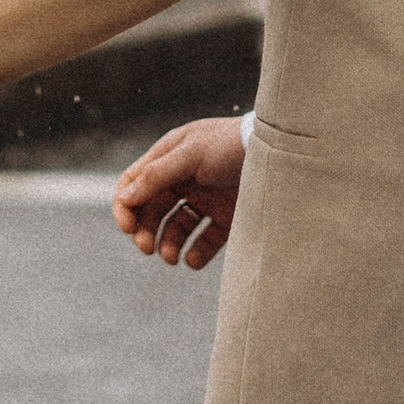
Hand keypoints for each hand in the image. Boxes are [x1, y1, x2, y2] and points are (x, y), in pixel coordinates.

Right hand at [113, 116, 246, 271]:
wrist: (278, 153)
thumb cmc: (231, 144)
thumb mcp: (191, 153)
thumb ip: (157, 175)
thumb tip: (126, 197)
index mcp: (169, 159)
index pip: (134, 185)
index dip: (125, 207)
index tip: (128, 228)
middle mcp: (183, 180)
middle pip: (152, 211)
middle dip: (145, 231)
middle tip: (147, 248)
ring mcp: (205, 200)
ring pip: (175, 229)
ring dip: (167, 245)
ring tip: (171, 258)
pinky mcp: (226, 218)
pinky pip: (204, 241)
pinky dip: (195, 254)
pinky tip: (192, 259)